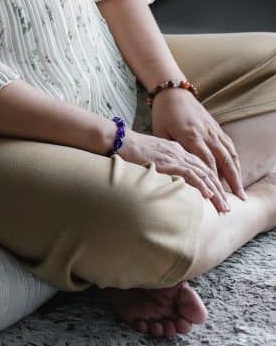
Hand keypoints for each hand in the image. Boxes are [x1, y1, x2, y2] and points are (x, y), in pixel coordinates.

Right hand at [118, 128, 232, 212]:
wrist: (118, 140)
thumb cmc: (129, 150)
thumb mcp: (151, 158)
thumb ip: (161, 167)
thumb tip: (166, 183)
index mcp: (176, 149)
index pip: (200, 166)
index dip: (212, 182)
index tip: (219, 196)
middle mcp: (178, 151)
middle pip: (206, 171)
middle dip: (219, 189)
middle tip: (227, 206)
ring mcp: (174, 155)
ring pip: (202, 174)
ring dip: (215, 191)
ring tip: (224, 206)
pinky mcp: (167, 161)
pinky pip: (189, 173)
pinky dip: (201, 184)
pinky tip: (208, 195)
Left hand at [150, 88, 244, 200]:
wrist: (173, 92)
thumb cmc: (163, 114)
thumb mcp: (161, 133)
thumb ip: (171, 152)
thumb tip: (175, 172)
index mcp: (191, 136)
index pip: (207, 163)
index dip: (213, 181)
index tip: (217, 197)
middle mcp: (206, 134)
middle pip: (223, 161)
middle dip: (231, 182)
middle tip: (235, 201)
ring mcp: (213, 130)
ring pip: (230, 154)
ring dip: (237, 173)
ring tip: (240, 192)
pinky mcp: (216, 127)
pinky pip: (229, 145)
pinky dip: (234, 160)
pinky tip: (236, 172)